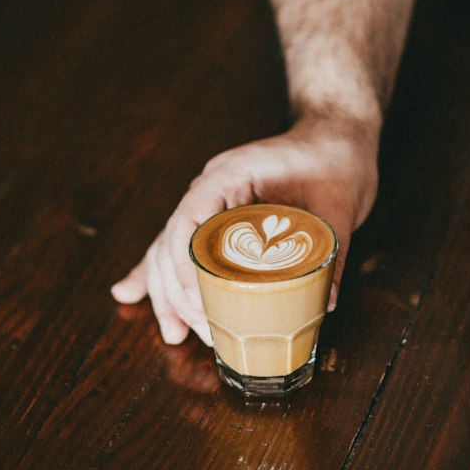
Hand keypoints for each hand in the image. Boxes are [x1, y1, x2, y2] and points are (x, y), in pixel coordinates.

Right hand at [110, 114, 379, 344]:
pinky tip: (130, 295)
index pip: (188, 218)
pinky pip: (182, 247)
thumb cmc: (336, 160)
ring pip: (169, 248)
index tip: (197, 301)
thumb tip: (326, 302)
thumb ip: (332, 252)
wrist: (337, 135)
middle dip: (176, 291)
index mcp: (231, 174)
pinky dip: (162, 275)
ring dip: (167, 292)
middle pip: (171, 240)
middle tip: (200, 331)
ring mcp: (211, 202)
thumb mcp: (339, 206)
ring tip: (173, 334)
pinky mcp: (219, 217)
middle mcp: (211, 188)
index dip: (183, 262)